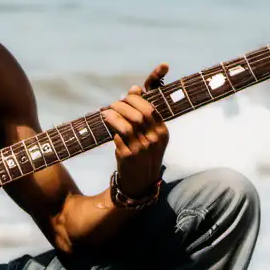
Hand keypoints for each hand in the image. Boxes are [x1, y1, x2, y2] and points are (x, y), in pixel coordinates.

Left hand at [102, 63, 169, 198]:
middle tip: (113, 104)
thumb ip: (144, 112)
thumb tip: (135, 88)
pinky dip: (111, 128)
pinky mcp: (128, 156)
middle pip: (137, 115)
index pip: (149, 109)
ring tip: (107, 112)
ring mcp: (142, 149)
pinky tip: (107, 124)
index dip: (135, 100)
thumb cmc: (145, 153)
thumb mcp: (152, 134)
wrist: (141, 181)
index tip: (125, 98)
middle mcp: (154, 140)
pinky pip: (118, 137)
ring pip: (126, 125)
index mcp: (162, 132)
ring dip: (114, 115)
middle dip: (122, 105)